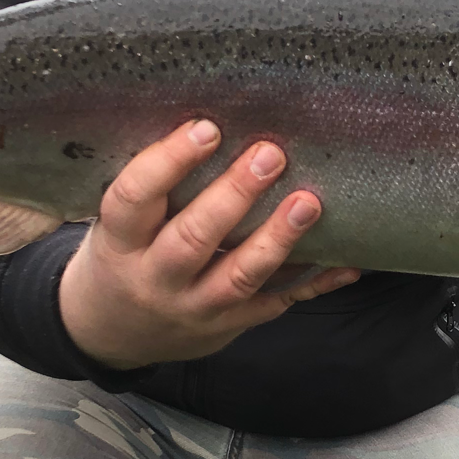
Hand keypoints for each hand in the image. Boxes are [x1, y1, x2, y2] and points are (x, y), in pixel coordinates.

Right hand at [59, 119, 358, 369]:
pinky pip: (276, 303)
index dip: (169, 162)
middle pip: (194, 239)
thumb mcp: (117, 225)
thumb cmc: (123, 256)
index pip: (135, 199)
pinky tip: (344, 262)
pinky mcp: (228, 325)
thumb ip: (153, 189)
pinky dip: (313, 283)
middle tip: (271, 155)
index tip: (206, 128)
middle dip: (235, 195)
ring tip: (308, 203)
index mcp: (119, 243)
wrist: (114, 333)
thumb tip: (212, 125)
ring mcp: (194, 308)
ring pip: (239, 276)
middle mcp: (155, 280)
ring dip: (277, 239)